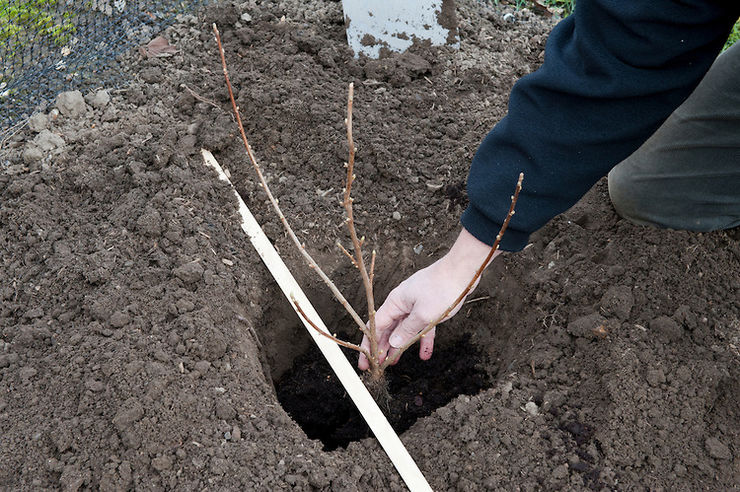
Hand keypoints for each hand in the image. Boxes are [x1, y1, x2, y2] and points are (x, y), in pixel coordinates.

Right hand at [358, 228, 500, 369]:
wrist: (462, 271)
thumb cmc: (441, 288)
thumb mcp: (423, 315)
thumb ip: (407, 331)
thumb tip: (394, 343)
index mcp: (395, 302)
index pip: (376, 326)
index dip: (370, 345)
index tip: (366, 361)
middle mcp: (402, 303)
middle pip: (388, 328)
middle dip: (382, 347)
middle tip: (377, 366)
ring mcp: (415, 304)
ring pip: (403, 329)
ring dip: (399, 345)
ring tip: (394, 362)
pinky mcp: (428, 307)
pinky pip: (421, 327)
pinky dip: (421, 339)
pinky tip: (424, 354)